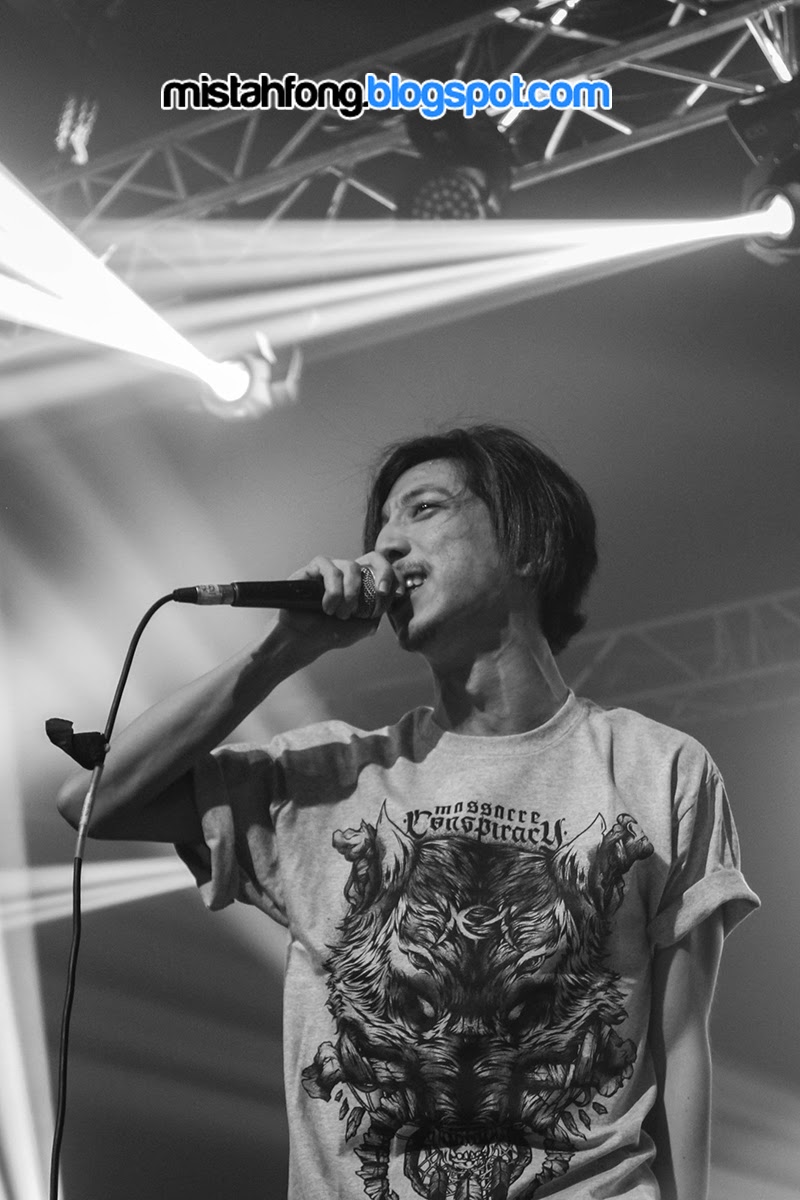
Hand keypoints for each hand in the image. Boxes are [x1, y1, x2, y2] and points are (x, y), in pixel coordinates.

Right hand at [277, 552, 397, 653]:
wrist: (303, 641)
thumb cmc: (329, 633)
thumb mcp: (362, 627)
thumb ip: (379, 612)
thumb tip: (390, 599)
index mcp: (364, 585)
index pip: (385, 571)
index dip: (395, 577)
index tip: (398, 593)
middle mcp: (349, 573)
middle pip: (374, 558)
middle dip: (384, 572)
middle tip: (381, 592)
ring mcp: (332, 568)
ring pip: (352, 567)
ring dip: (350, 595)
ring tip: (340, 615)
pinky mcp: (313, 568)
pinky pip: (329, 569)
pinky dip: (333, 591)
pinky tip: (327, 607)